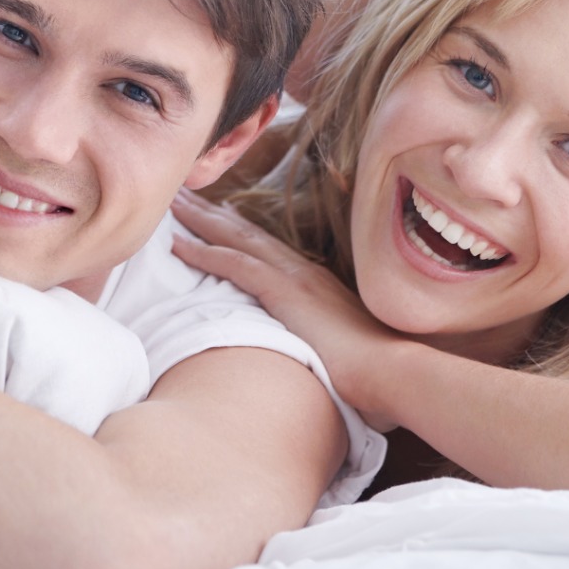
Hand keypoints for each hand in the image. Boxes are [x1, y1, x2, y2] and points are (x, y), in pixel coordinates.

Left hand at [169, 191, 405, 431]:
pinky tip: (178, 244)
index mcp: (317, 284)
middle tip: (184, 194)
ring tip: (174, 204)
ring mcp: (296, 279)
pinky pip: (236, 264)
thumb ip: (325, 346)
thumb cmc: (376, 373)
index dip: (239, 230)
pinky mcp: (287, 292)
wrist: (393, 374)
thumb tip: (315, 359)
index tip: (214, 215)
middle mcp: (305, 272)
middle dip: (214, 212)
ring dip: (202, 220)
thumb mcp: (345, 352)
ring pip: (238, 238)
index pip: (268, 249)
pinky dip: (205, 252)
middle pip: (248, 233)